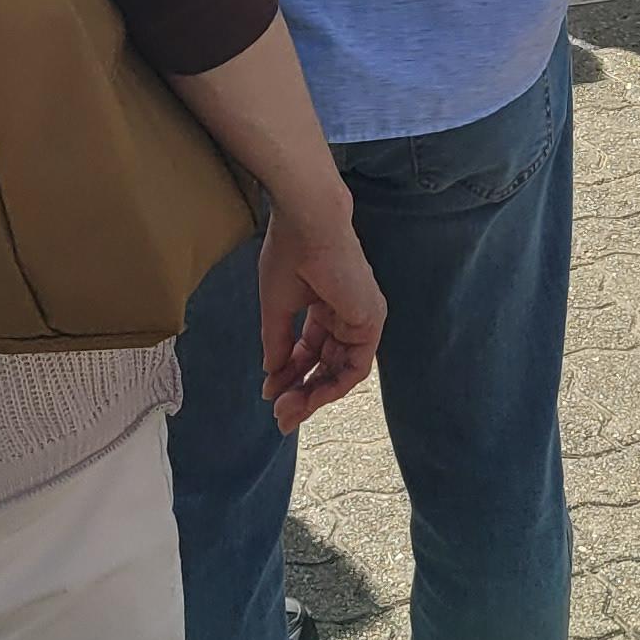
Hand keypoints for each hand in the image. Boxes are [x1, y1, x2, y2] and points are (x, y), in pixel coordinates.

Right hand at [258, 200, 384, 433]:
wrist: (307, 222)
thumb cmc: (290, 252)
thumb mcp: (277, 306)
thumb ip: (277, 342)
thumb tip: (272, 375)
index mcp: (327, 306)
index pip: (311, 350)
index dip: (290, 374)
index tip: (269, 395)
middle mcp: (348, 314)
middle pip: (327, 366)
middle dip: (302, 393)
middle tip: (280, 417)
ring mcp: (362, 318)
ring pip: (341, 371)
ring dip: (314, 395)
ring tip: (287, 411)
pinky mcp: (370, 319)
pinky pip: (355, 366)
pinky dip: (331, 385)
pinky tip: (306, 396)